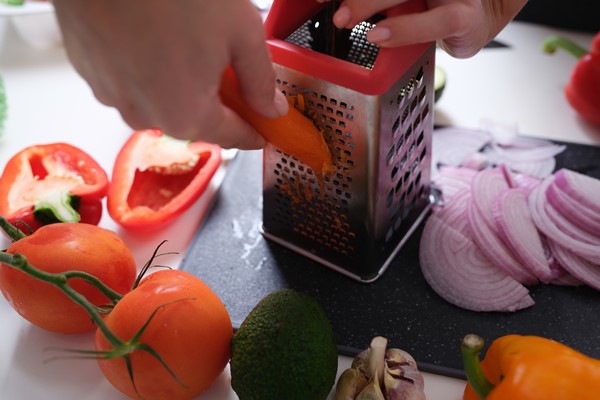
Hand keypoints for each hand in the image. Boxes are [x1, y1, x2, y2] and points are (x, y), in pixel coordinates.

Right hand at [53, 0, 288, 148]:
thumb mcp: (241, 31)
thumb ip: (260, 79)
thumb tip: (269, 106)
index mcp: (186, 114)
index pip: (231, 137)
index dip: (252, 132)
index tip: (262, 129)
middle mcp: (145, 115)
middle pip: (195, 118)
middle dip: (217, 100)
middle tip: (230, 68)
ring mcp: (113, 95)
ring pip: (161, 99)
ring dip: (180, 81)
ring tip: (188, 39)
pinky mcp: (90, 72)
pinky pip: (131, 80)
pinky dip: (148, 66)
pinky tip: (157, 34)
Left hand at [319, 0, 526, 57]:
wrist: (482, 14)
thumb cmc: (435, 5)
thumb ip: (379, 0)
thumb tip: (337, 6)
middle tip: (330, 8)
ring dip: (369, 3)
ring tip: (343, 19)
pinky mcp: (463, 14)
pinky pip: (435, 22)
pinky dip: (405, 29)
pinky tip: (380, 36)